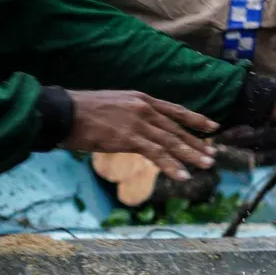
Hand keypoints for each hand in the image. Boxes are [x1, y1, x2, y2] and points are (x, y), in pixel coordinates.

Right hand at [61, 91, 218, 180]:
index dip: (196, 119)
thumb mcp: (114, 105)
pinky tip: (183, 176)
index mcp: (141, 99)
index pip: (175, 110)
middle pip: (177, 128)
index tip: (213, 127)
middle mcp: (144, 108)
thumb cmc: (82, 111)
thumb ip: (132, 115)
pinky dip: (172, 166)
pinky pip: (156, 154)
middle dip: (197, 142)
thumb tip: (142, 128)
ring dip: (191, 155)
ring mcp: (137, 123)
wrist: (61, 112)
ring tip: (207, 165)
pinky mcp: (129, 138)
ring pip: (171, 142)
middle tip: (214, 154)